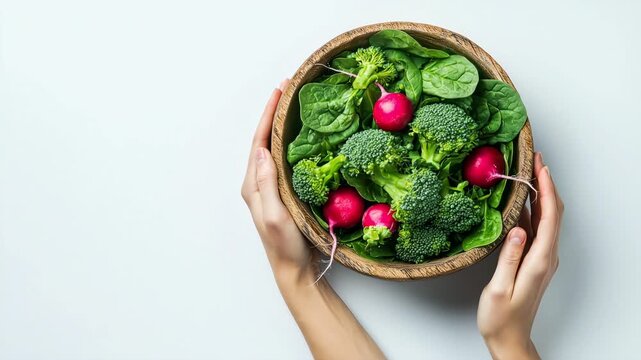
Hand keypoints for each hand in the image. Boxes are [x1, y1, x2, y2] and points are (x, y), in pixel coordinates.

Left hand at [241, 83, 383, 359]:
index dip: (268, 115)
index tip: (280, 91)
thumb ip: (266, 183)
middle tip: (289, 88)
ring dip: (283, 124)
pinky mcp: (284, 191)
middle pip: (265, 139)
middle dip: (275, 112)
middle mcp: (259, 181)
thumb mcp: (275, 215)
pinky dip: (292, 141)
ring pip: (275, 147)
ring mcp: (271, 186)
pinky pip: (286, 158)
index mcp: (253, 184)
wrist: (294, 269)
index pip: (259, 141)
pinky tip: (303, 135)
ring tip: (295, 104)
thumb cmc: (284, 246)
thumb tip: (261, 149)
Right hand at [477, 152, 563, 358]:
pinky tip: (520, 200)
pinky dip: (532, 209)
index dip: (546, 190)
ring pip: (546, 218)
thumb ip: (509, 258)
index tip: (540, 167)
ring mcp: (542, 258)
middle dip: (547, 183)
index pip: (550, 217)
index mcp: (540, 261)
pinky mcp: (533, 259)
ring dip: (540, 194)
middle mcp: (546, 257)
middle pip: (553, 213)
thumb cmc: (501, 318)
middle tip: (535, 160)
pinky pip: (537, 228)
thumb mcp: (500, 288)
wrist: (509, 338)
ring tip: (528, 172)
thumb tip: (517, 228)